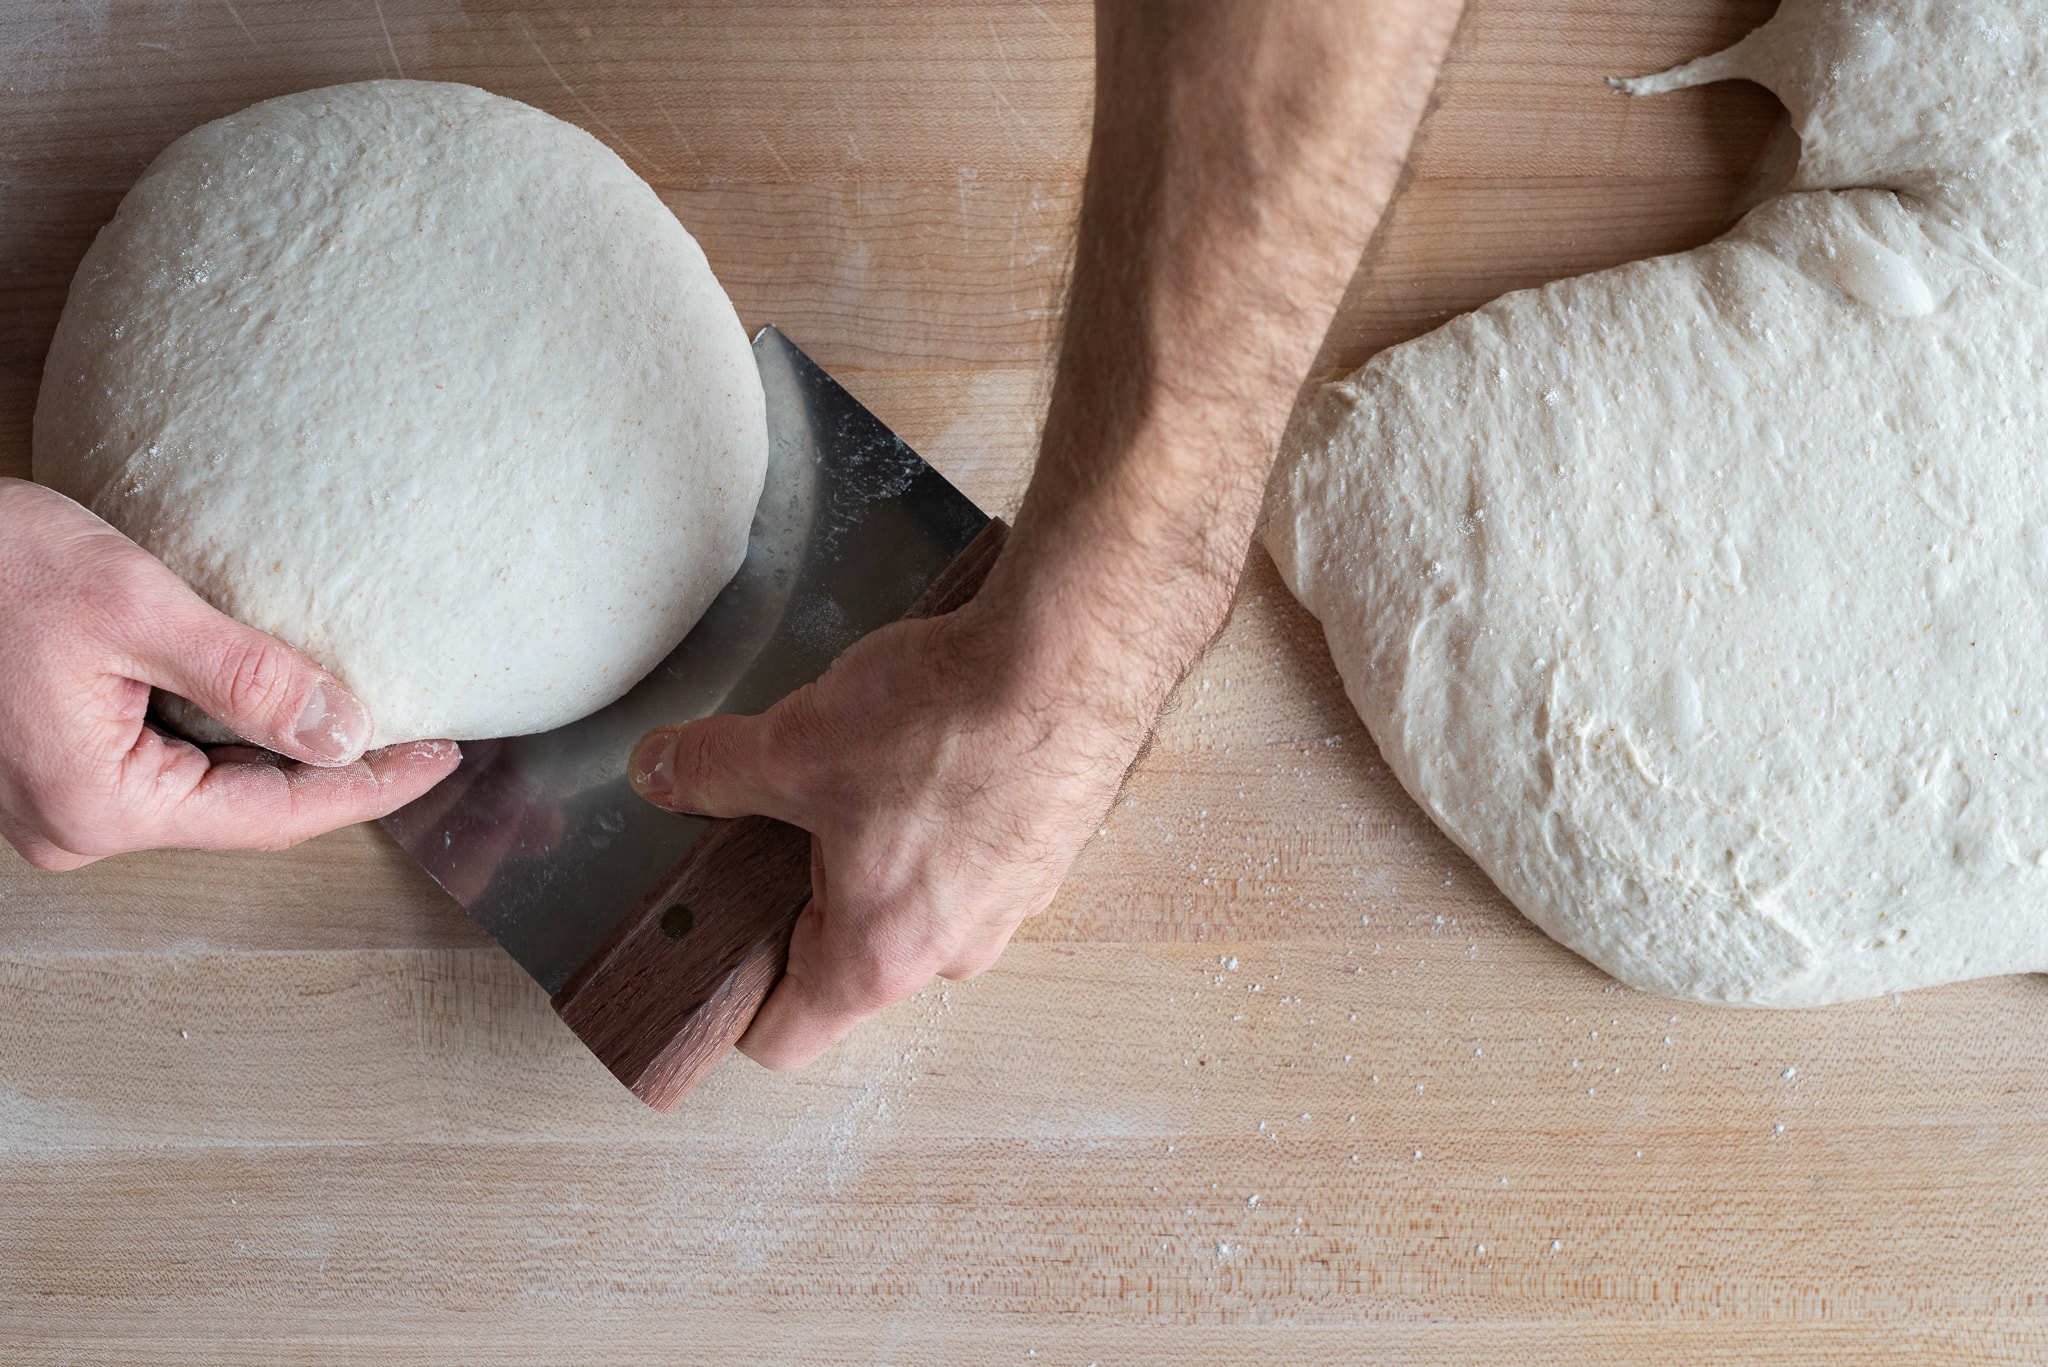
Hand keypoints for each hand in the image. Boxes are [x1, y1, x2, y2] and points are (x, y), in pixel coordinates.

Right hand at [0, 478, 459, 869]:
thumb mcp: (137, 607)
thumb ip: (249, 677)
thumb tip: (347, 733)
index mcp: (101, 804)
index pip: (276, 816)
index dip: (371, 787)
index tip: (443, 754)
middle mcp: (76, 824)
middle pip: (245, 811)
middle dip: (334, 774)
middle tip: (424, 732)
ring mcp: (58, 803)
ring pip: (207, 789)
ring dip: (281, 755)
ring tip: (367, 714)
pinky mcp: (50, 767)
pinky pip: (164, 764)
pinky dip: (227, 737)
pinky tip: (276, 701)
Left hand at [628, 599, 1144, 1068]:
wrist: (1073, 661)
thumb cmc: (950, 722)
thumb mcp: (793, 743)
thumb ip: (712, 769)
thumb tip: (662, 772)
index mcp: (878, 958)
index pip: (784, 1039)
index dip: (733, 1001)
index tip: (714, 947)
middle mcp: (953, 953)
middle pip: (849, 961)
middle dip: (809, 894)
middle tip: (786, 814)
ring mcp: (1012, 906)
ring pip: (916, 905)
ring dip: (882, 851)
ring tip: (870, 766)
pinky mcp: (1049, 851)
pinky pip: (973, 859)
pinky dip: (945, 819)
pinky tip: (935, 745)